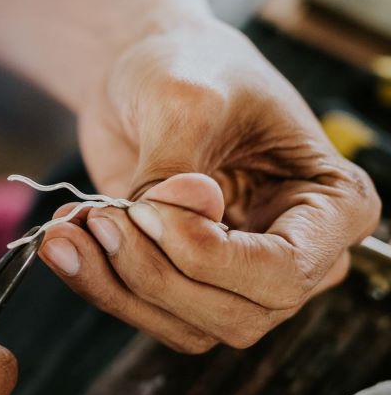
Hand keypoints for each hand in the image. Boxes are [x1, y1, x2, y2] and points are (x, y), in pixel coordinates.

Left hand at [40, 20, 380, 352]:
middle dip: (155, 276)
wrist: (139, 72)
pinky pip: (144, 312)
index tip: (151, 210)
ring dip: (116, 286)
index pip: (284, 272)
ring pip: (185, 328)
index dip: (212, 258)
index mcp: (328, 205)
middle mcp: (288, 253)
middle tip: (101, 220)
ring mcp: (235, 276)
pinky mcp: (182, 281)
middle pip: (235, 317)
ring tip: (66, 232)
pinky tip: (66, 239)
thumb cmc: (185, 66)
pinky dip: (97, 283)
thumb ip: (175, 165)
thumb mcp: (186, 97)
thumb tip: (164, 216)